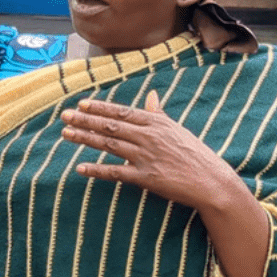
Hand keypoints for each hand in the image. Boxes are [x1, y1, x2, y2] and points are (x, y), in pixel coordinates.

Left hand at [59, 92, 235, 210]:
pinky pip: (116, 173)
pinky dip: (97, 170)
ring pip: (109, 145)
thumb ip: (158, 114)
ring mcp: (146, 157)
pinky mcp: (146, 178)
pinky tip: (81, 168)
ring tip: (66, 134)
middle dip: (85, 120)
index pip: (121, 113)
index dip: (100, 108)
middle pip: (110, 126)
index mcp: (155, 123)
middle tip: (64, 116)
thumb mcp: (176, 129)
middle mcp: (148, 137)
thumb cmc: (195, 154)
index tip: (81, 104)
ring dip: (85, 139)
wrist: (211, 181)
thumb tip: (151, 95)